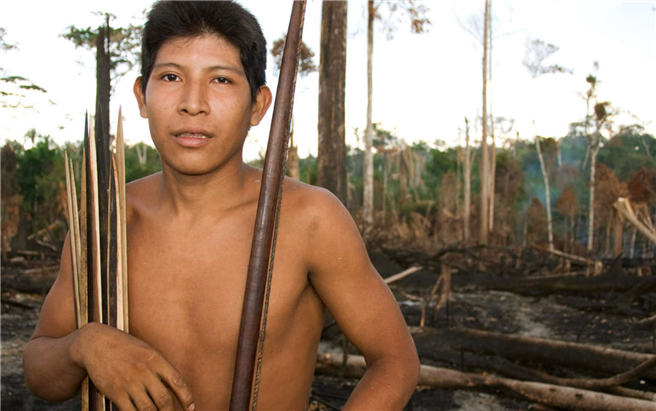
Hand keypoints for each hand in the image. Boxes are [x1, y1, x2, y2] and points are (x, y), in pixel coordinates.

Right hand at [71, 323, 194, 410]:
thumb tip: (175, 387)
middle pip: (164, 399)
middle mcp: (144, 370)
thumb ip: (161, 368)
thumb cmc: (126, 348)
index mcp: (156, 359)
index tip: (190, 408)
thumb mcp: (147, 352)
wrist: (96, 343)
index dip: (187, 397)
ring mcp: (129, 381)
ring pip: (148, 409)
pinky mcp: (115, 391)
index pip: (178, 381)